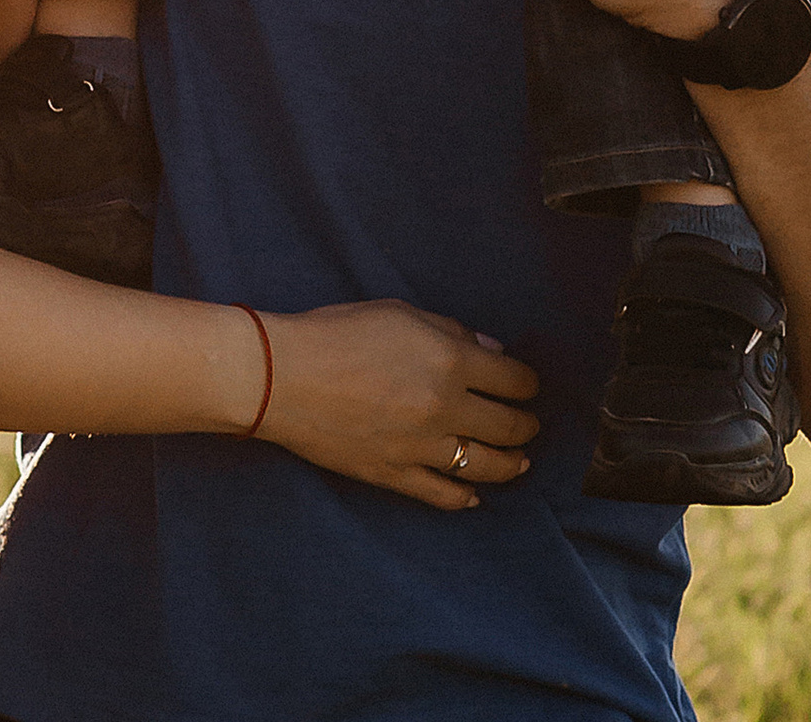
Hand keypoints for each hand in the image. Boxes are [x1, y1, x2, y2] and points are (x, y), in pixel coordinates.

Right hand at [256, 302, 540, 509]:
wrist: (282, 376)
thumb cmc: (336, 332)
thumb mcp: (398, 313)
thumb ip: (450, 331)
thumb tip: (490, 352)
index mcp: (449, 362)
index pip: (513, 381)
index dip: (527, 383)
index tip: (527, 385)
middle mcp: (445, 409)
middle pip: (508, 427)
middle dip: (526, 425)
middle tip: (528, 424)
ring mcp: (422, 449)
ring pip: (486, 467)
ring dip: (511, 464)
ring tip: (519, 462)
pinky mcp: (397, 476)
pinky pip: (443, 495)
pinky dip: (465, 498)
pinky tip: (474, 495)